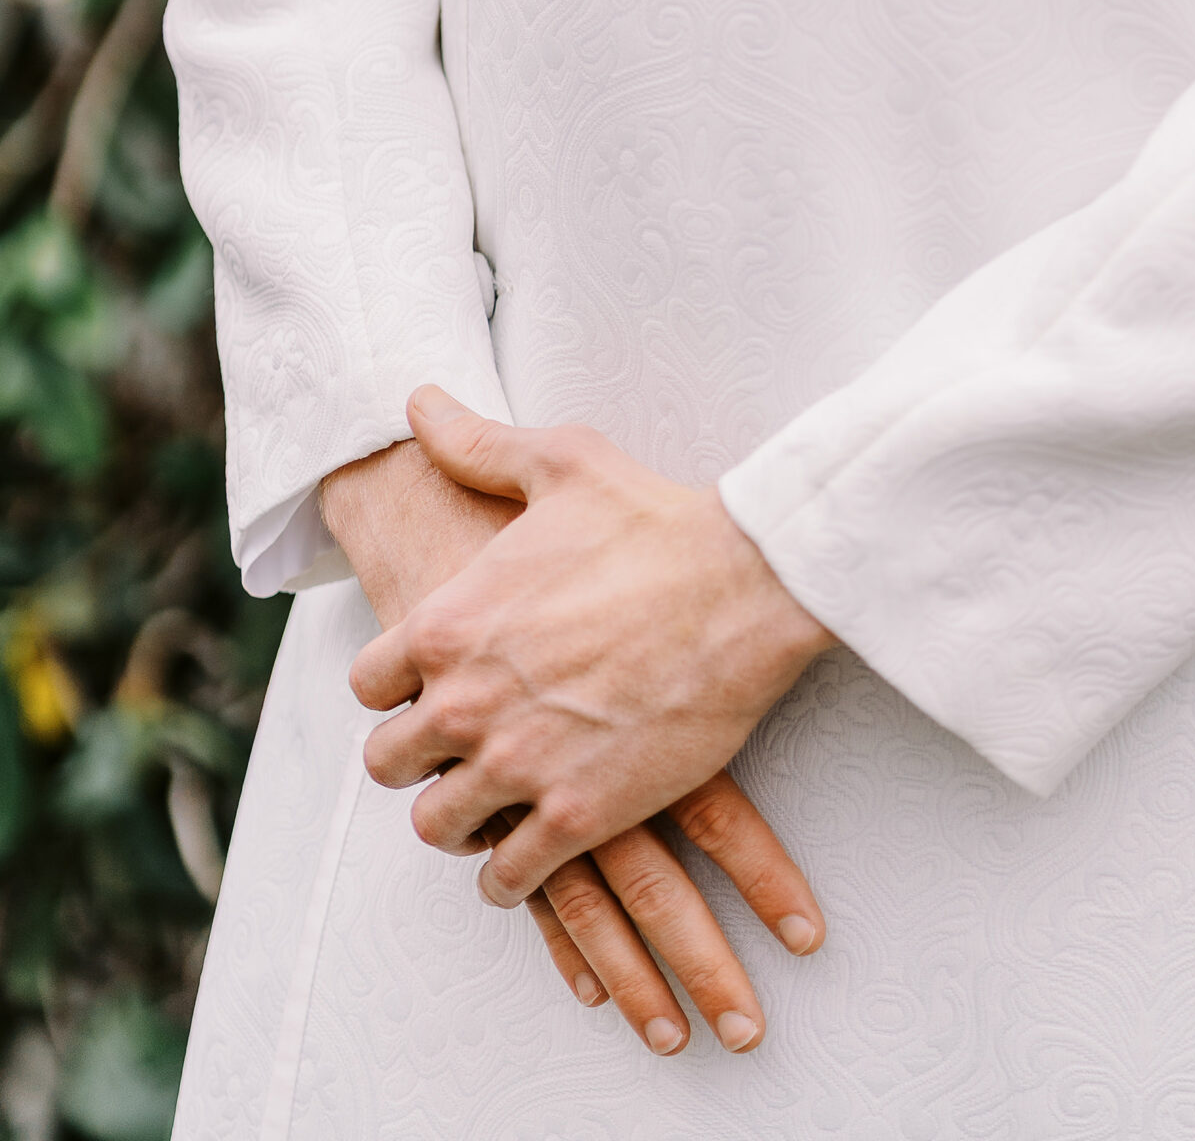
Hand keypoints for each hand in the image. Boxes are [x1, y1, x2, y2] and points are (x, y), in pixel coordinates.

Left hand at [325, 427, 828, 1053]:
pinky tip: (531, 852)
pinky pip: (509, 876)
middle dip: (419, 759)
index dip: (396, 689)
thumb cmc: (654, 516)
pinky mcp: (579, 812)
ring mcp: (519, 762)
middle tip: (459, 751)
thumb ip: (476, 444)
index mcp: (449, 623)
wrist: (746, 583)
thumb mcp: (558, 462)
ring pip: (439, 827)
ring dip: (460, 819)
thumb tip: (417, 400)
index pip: (367, 685)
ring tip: (490, 806)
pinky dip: (512, 872)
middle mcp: (466, 701)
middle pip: (389, 766)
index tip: (429, 689)